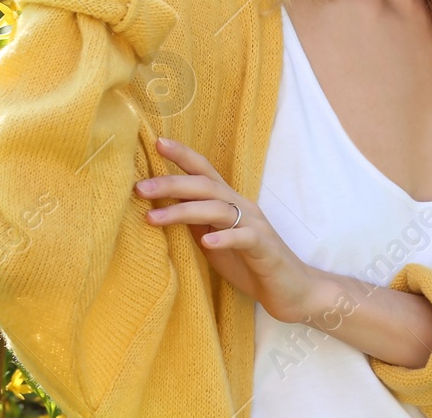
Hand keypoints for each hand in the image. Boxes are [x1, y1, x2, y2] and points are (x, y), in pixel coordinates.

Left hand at [136, 136, 321, 324]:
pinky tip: (206, 243)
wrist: (291, 289)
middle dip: (172, 183)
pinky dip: (224, 238)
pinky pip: (243, 238)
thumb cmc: (249, 264)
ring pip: (218, 209)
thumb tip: (161, 208)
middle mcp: (241, 207)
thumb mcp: (214, 240)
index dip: (183, 156)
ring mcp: (255, 225)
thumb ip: (195, 223)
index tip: (157, 142)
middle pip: (205, 186)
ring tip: (154, 219)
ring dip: (184, 211)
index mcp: (229, 202)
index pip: (204, 172)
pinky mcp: (264, 248)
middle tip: (140, 187)